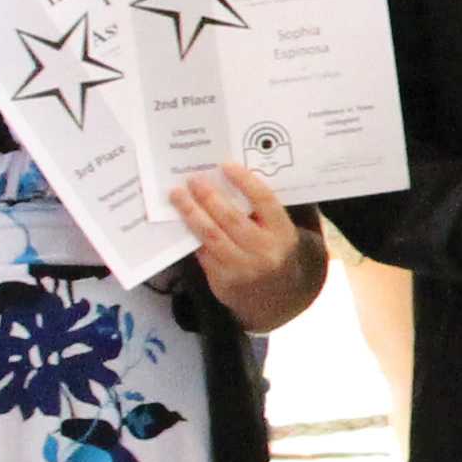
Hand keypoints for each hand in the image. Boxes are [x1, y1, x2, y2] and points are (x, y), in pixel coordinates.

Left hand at [171, 163, 326, 327]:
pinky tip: (182, 220)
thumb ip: (259, 211)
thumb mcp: (277, 231)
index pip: (264, 201)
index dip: (245, 181)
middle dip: (209, 197)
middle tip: (193, 180)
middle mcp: (265, 250)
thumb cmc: (272, 250)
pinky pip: (203, 251)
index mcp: (282, 232)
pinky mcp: (223, 280)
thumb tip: (223, 181)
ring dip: (192, 213)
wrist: (275, 295)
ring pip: (212, 235)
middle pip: (232, 218)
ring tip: (178, 196)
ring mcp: (243, 267)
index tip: (226, 165)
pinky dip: (192, 234)